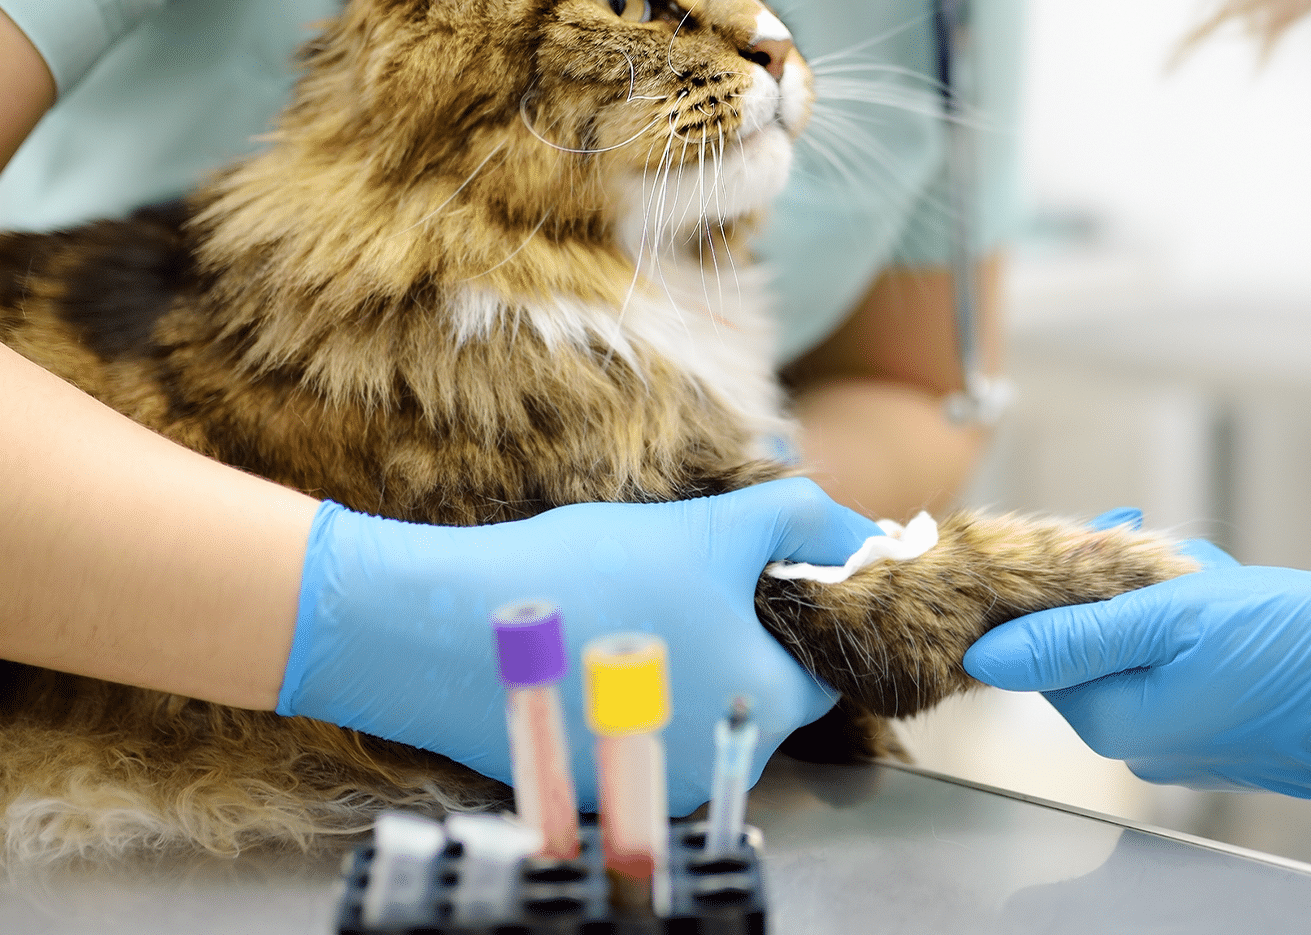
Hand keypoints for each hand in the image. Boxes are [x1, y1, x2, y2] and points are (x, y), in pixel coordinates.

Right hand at [277, 478, 880, 813]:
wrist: (446, 626)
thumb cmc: (590, 574)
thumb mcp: (711, 527)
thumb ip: (799, 522)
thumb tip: (864, 534)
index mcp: (761, 706)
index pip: (821, 669)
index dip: (796, 613)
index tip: (754, 575)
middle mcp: (717, 762)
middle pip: (757, 691)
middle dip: (735, 635)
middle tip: (682, 579)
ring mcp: (651, 783)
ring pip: (698, 708)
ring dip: (682, 661)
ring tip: (629, 606)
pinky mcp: (594, 787)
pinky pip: (639, 731)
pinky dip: (627, 692)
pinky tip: (590, 643)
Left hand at [964, 551, 1310, 798]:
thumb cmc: (1305, 650)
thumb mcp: (1177, 618)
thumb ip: (1074, 638)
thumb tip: (986, 657)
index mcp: (1117, 721)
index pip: (1036, 655)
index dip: (1053, 590)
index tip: (1084, 544)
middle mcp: (1145, 746)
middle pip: (1093, 647)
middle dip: (1123, 589)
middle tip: (1164, 555)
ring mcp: (1191, 744)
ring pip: (1145, 648)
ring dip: (1168, 601)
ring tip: (1215, 579)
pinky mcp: (1231, 733)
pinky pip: (1188, 667)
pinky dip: (1203, 628)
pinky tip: (1239, 603)